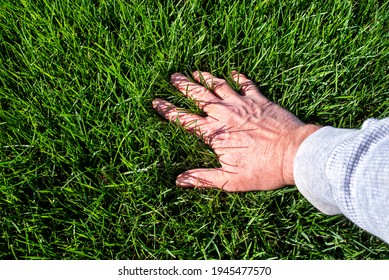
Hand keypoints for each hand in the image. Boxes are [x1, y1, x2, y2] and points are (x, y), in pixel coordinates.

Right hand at [153, 71, 319, 191]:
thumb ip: (203, 178)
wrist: (294, 154)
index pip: (185, 120)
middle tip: (173, 76)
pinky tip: (233, 72)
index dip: (168, 111)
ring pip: (219, 86)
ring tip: (194, 71)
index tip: (156, 102)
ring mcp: (242, 104)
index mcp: (215, 133)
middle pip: (199, 96)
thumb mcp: (230, 180)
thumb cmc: (263, 170)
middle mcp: (225, 114)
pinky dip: (239, 77)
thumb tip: (179, 180)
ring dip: (205, 78)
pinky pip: (246, 84)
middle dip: (184, 86)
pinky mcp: (260, 99)